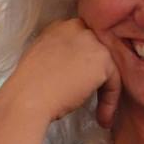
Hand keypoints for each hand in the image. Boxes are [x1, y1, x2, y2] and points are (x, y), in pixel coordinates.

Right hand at [5, 20, 119, 126]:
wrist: (28, 98)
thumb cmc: (29, 88)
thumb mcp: (41, 59)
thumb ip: (59, 55)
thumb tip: (76, 69)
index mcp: (58, 27)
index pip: (81, 40)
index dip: (84, 62)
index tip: (82, 82)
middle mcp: (76, 28)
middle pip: (98, 50)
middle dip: (98, 73)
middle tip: (95, 96)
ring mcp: (91, 41)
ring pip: (108, 66)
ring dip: (106, 91)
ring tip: (100, 113)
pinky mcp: (102, 58)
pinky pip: (114, 81)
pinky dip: (110, 101)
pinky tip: (102, 116)